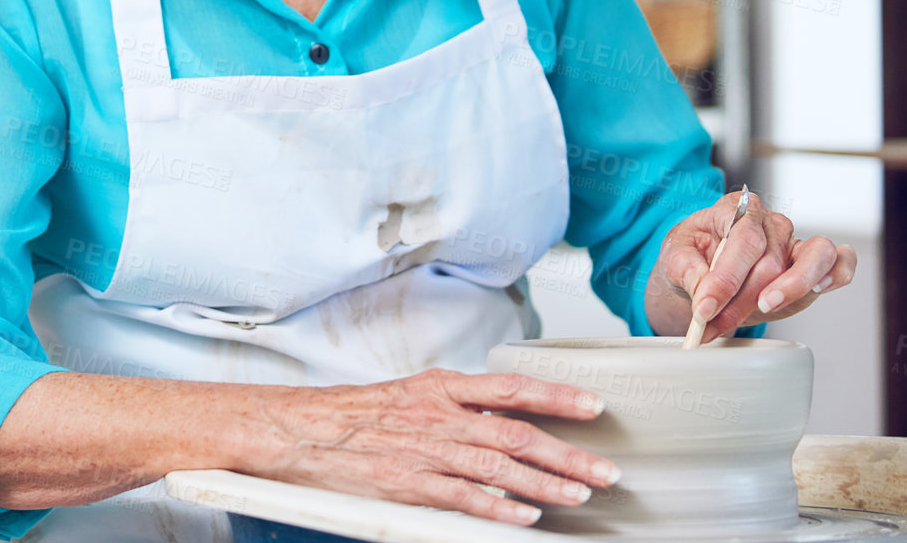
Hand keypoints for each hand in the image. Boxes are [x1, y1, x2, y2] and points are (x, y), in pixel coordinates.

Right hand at [242, 370, 619, 525]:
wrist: (300, 432)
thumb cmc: (353, 414)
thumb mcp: (410, 393)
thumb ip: (457, 404)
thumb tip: (503, 413)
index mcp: (440, 388)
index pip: (511, 388)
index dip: (556, 396)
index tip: (594, 406)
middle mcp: (438, 417)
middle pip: (517, 433)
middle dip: (569, 453)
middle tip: (607, 468)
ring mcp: (425, 453)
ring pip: (500, 468)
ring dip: (546, 483)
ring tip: (581, 494)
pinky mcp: (409, 486)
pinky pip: (464, 499)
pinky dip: (499, 509)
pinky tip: (526, 517)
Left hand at [648, 190, 857, 342]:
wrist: (703, 269)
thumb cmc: (693, 254)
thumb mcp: (675, 257)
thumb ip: (687, 272)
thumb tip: (704, 293)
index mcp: (736, 210)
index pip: (742, 241)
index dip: (725, 279)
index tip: (705, 308)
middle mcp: (770, 223)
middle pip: (769, 262)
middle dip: (740, 301)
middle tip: (713, 324)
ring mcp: (794, 243)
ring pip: (814, 257)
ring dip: (792, 287)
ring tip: (764, 307)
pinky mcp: (811, 266)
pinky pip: (840, 261)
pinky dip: (837, 274)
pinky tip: (819, 289)